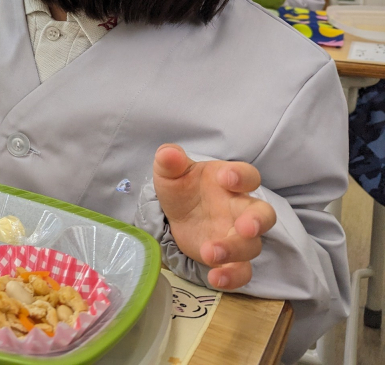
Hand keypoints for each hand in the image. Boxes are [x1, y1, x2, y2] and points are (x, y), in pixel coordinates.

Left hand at [153, 144, 276, 289]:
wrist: (179, 213)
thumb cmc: (183, 188)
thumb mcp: (171, 173)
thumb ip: (170, 161)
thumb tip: (169, 152)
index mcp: (230, 181)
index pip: (247, 175)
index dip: (241, 177)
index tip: (226, 178)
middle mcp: (241, 208)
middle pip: (262, 214)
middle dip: (257, 222)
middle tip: (244, 228)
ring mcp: (238, 235)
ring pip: (252, 246)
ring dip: (235, 250)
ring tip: (211, 252)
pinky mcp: (231, 259)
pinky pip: (242, 271)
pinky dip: (233, 277)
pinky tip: (215, 278)